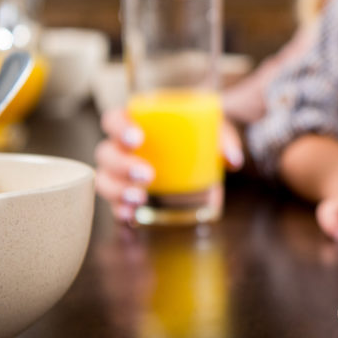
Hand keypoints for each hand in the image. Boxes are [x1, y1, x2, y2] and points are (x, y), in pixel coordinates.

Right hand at [93, 107, 243, 221]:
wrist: (202, 157)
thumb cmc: (200, 136)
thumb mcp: (214, 131)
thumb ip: (224, 140)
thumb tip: (233, 160)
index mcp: (136, 124)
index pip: (114, 120)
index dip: (119, 128)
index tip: (138, 138)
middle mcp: (122, 148)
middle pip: (106, 153)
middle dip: (122, 165)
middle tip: (148, 175)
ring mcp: (121, 174)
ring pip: (105, 180)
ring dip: (117, 190)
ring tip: (139, 198)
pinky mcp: (128, 196)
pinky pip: (114, 204)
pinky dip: (119, 211)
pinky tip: (129, 216)